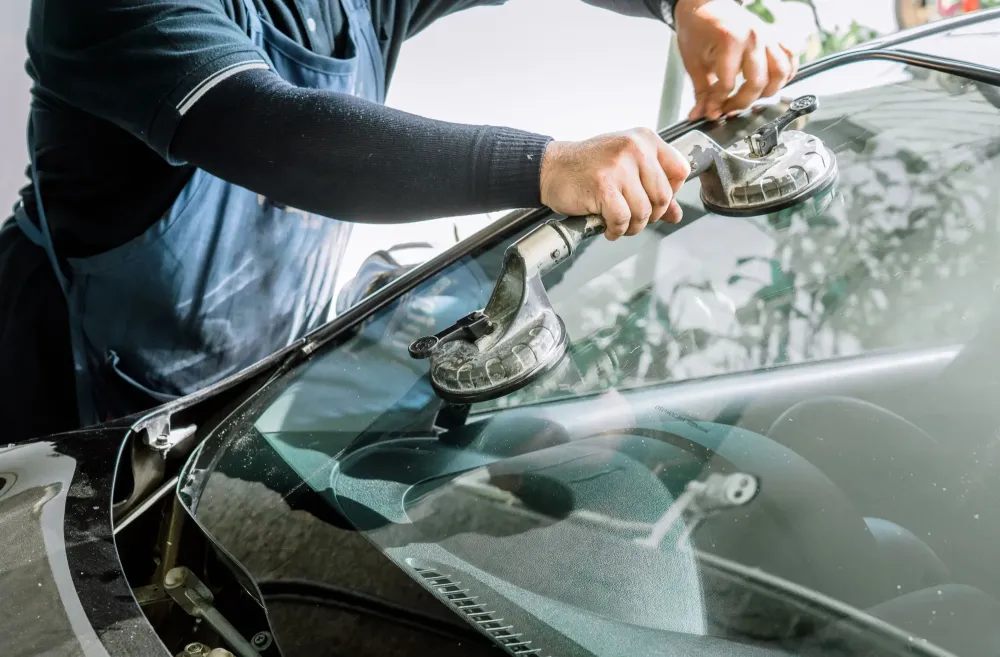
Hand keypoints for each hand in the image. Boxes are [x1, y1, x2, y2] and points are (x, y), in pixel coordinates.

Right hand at [539, 129, 690, 241]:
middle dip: (650, 216)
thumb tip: (675, 215)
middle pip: (663, 197)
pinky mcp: (603, 185)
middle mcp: (634, 148)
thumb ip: (653, 189)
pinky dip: (616, 230)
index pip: (680, 171)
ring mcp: (618, 166)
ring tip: (618, 223)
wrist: (552, 168)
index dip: (671, 193)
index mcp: (645, 140)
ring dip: (632, 226)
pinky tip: (607, 226)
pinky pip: (622, 219)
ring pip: (643, 211)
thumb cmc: (589, 167)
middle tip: (633, 218)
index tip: (652, 200)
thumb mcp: (626, 169)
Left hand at [675, 0, 797, 120]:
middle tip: (729, 109)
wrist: (705, 5)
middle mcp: (754, 37)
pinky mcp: (774, 35)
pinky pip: (791, 57)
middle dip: (742, 103)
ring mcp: (768, 35)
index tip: (712, 111)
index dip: (719, 103)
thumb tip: (701, 114)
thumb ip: (701, 91)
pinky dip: (787, 73)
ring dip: (768, 92)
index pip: (728, 84)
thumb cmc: (698, 29)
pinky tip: (773, 82)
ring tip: (751, 98)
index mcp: (731, 40)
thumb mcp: (693, 62)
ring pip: (780, 72)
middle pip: (757, 83)